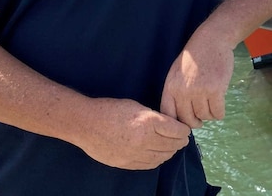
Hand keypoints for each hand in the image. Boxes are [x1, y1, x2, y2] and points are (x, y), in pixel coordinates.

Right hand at [74, 97, 190, 169]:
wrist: (86, 124)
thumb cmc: (110, 109)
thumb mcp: (136, 106)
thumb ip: (153, 117)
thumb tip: (168, 125)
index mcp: (148, 122)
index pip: (177, 131)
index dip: (184, 130)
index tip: (185, 129)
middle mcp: (144, 140)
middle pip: (172, 145)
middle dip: (180, 142)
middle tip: (181, 138)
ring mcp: (135, 154)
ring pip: (162, 157)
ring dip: (170, 152)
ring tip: (171, 146)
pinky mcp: (127, 163)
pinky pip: (150, 164)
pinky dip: (158, 160)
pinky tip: (158, 154)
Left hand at [160, 34, 233, 127]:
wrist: (211, 41)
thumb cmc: (194, 58)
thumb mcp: (176, 74)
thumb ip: (175, 94)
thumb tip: (179, 119)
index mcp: (171, 87)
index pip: (169, 116)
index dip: (177, 124)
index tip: (185, 123)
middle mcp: (183, 91)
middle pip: (188, 120)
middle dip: (196, 122)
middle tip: (201, 118)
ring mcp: (200, 91)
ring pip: (204, 117)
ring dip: (209, 115)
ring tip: (211, 104)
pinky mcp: (216, 90)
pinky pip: (218, 113)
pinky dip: (219, 113)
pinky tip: (219, 105)